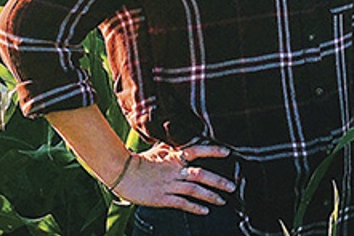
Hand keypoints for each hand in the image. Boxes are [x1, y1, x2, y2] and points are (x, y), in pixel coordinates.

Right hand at [110, 143, 235, 214]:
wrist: (121, 173)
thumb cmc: (139, 161)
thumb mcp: (158, 149)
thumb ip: (173, 148)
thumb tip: (185, 142)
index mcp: (173, 156)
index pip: (196, 150)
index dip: (212, 151)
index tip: (227, 152)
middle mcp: (174, 170)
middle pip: (200, 174)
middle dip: (218, 181)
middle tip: (232, 186)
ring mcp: (168, 184)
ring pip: (194, 190)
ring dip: (210, 195)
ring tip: (222, 200)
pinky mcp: (162, 198)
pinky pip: (182, 203)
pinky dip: (195, 207)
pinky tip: (205, 210)